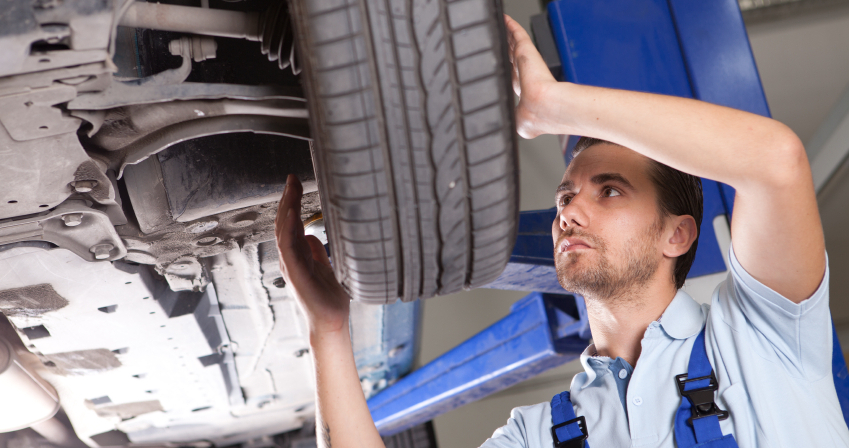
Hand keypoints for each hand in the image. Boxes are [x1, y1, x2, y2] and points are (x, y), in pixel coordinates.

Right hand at [275, 175, 350, 335]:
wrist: (331, 322)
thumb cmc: (328, 299)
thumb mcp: (325, 268)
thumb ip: (317, 252)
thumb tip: (312, 235)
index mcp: (297, 255)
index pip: (291, 223)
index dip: (291, 203)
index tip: (295, 183)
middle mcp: (291, 259)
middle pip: (284, 223)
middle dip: (287, 199)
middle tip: (291, 178)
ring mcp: (292, 266)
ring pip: (284, 232)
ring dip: (287, 209)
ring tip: (290, 189)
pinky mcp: (297, 275)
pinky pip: (289, 249)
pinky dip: (288, 230)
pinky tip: (291, 214)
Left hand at [504, 14, 559, 138]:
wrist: (543, 108)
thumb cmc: (534, 117)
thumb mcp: (519, 124)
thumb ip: (513, 120)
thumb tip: (514, 130)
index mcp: (526, 97)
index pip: (515, 81)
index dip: (510, 75)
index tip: (504, 71)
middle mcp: (526, 78)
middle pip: (514, 61)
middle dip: (508, 52)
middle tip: (502, 43)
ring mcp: (526, 64)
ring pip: (515, 47)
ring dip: (510, 38)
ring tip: (505, 29)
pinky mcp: (526, 51)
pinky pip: (517, 35)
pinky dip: (512, 27)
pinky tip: (506, 21)